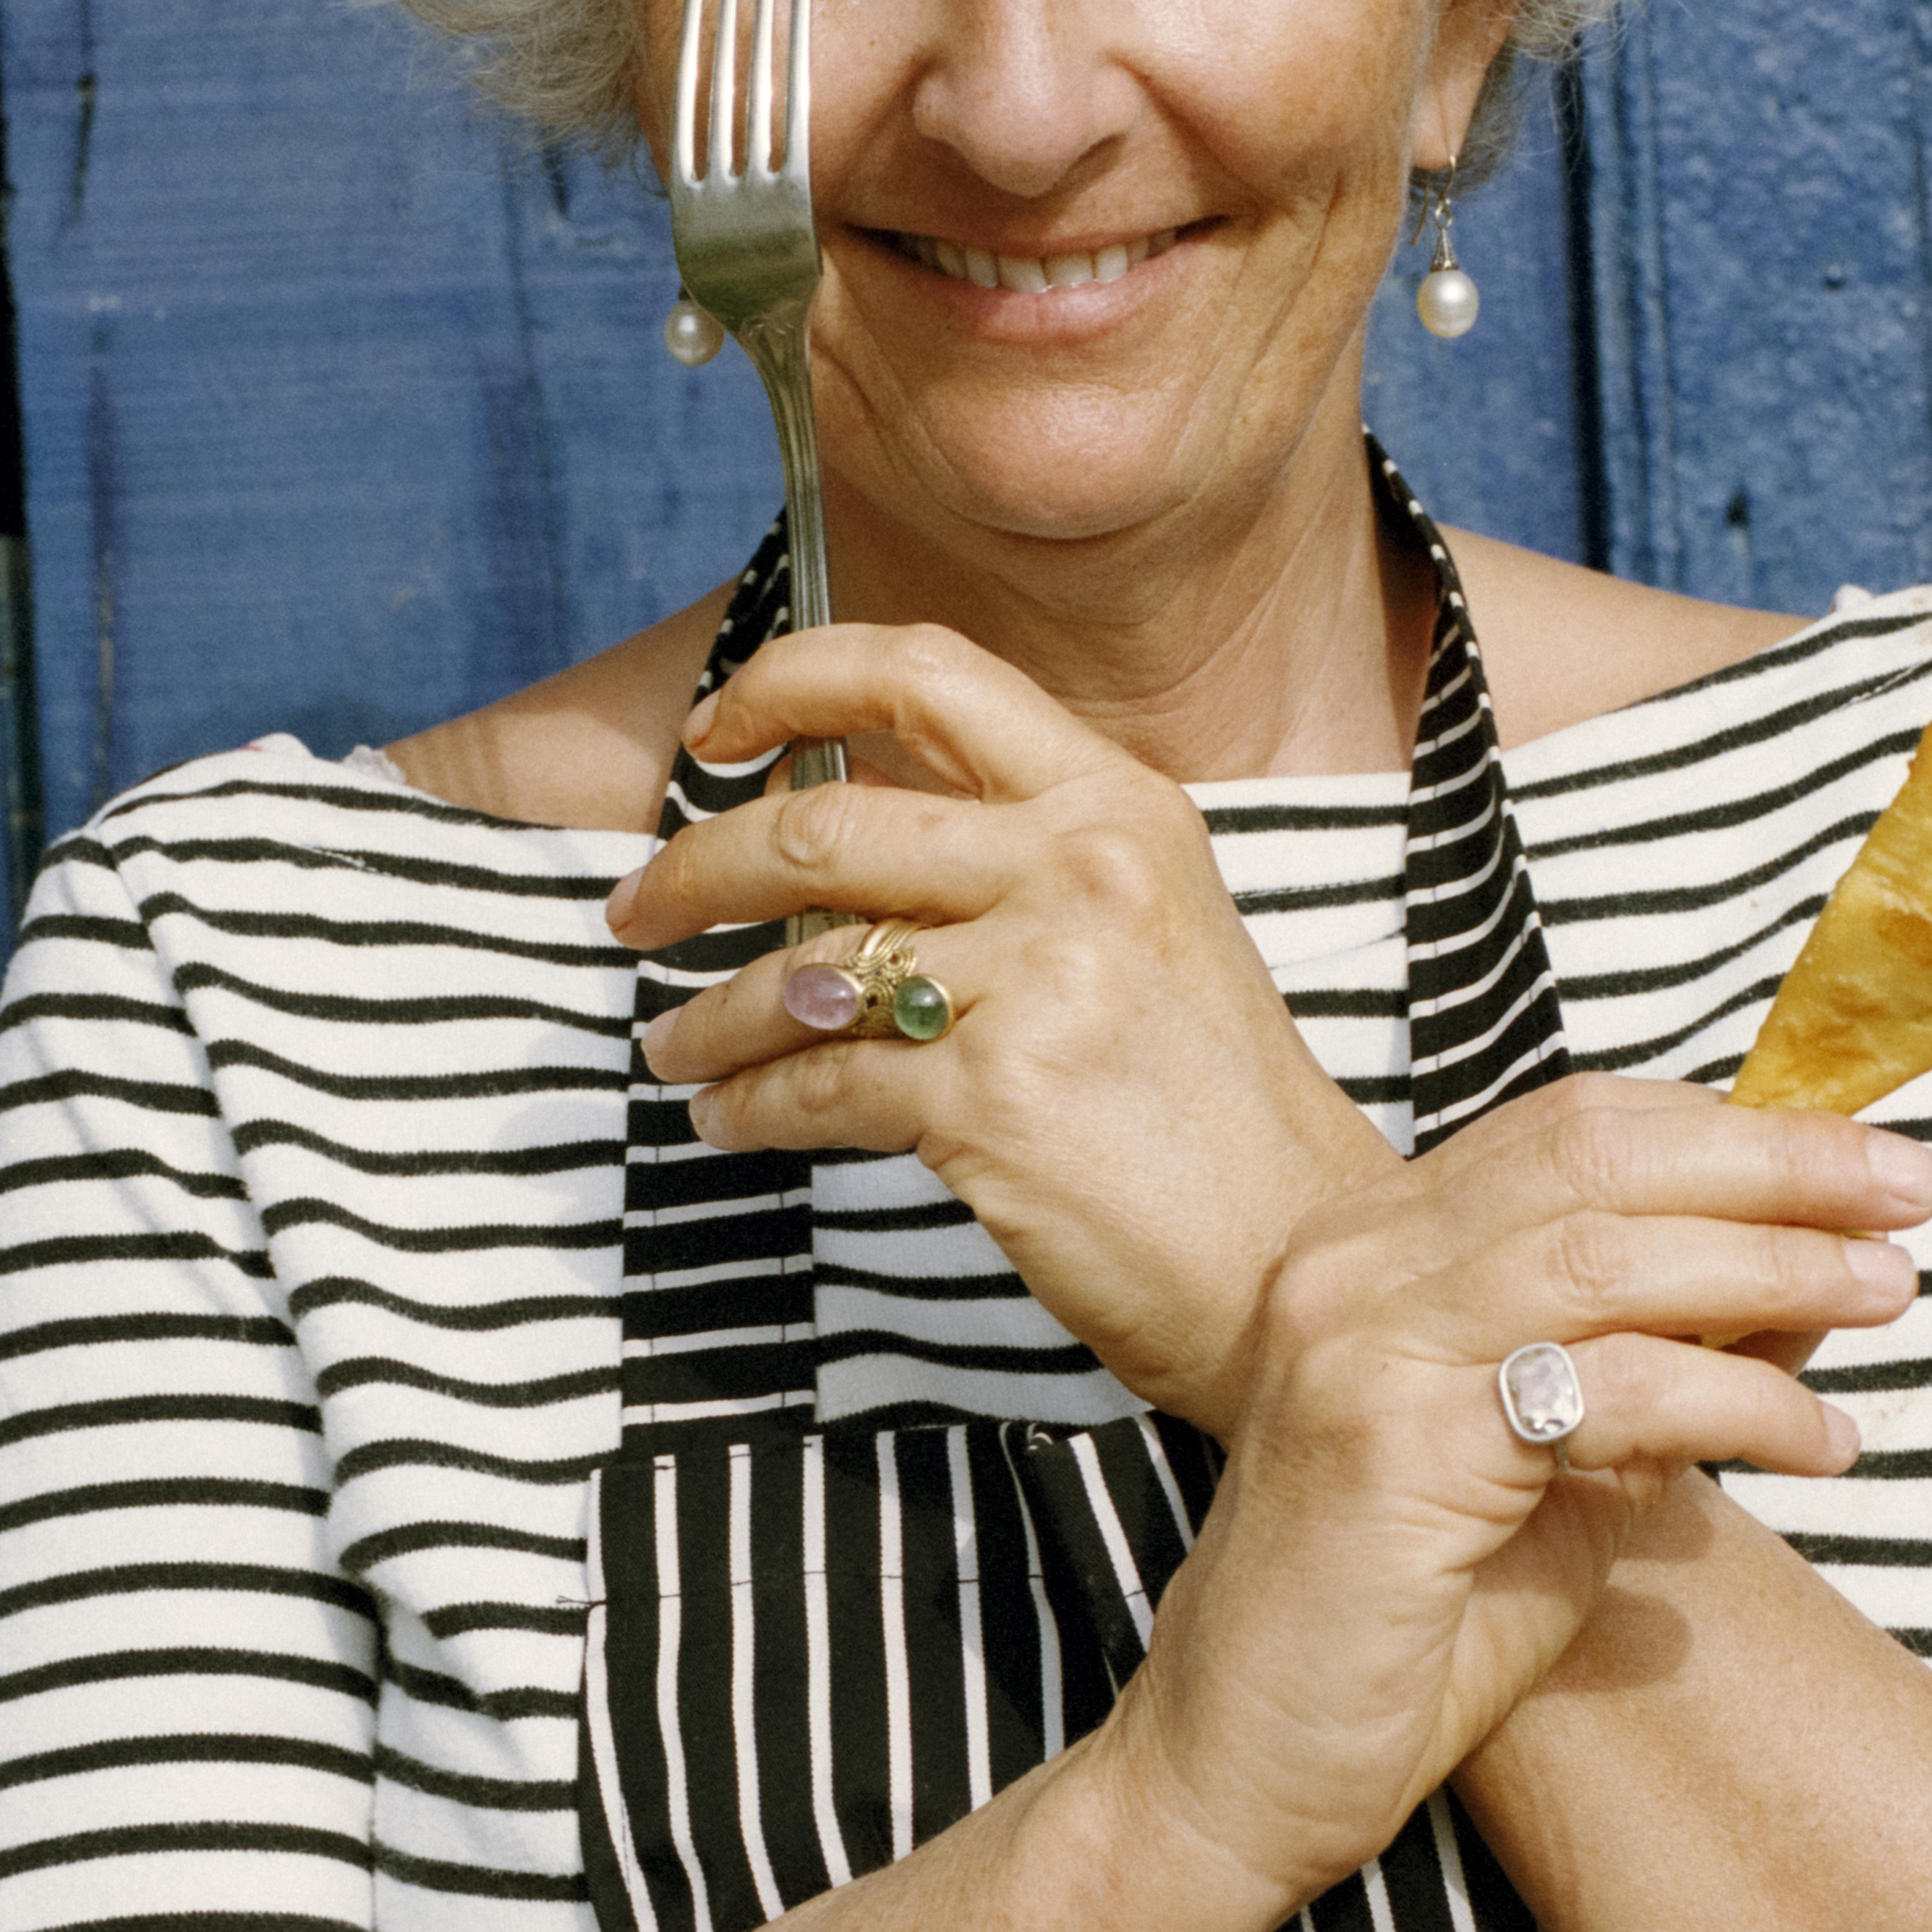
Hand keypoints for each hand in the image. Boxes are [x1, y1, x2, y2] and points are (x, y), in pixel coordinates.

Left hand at [605, 619, 1401, 1426]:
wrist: (1294, 1258)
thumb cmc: (1206, 1111)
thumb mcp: (1143, 926)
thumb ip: (1015, 854)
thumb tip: (827, 821)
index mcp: (1118, 803)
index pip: (926, 673)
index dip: (793, 679)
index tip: (717, 730)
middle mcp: (1082, 865)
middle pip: (824, 823)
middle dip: (694, 868)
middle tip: (637, 909)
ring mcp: (1040, 977)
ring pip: (805, 969)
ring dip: (709, 1014)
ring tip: (676, 1049)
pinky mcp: (993, 1095)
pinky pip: (818, 1083)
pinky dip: (749, 1104)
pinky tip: (731, 1118)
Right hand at [1101, 1076, 1931, 1922]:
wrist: (1245, 1772)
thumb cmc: (1404, 1631)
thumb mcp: (1561, 1470)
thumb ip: (1664, 1368)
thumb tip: (1816, 1286)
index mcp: (1378, 1246)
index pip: (1575, 1126)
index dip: (1735, 1127)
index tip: (1867, 1156)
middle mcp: (1353, 1264)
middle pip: (1598, 1155)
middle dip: (1777, 1162)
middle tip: (1914, 1189)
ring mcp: (1358, 1343)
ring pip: (1607, 1253)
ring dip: (1775, 1265)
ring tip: (1890, 1293)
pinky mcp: (1385, 1443)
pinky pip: (1602, 1389)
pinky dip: (1736, 1401)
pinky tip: (1816, 1440)